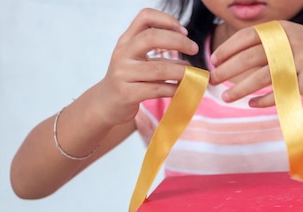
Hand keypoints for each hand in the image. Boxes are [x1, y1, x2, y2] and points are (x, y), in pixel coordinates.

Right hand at [94, 8, 198, 125]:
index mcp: (126, 41)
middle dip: (178, 41)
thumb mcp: (138, 60)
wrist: (107, 104)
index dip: (167, 20)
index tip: (184, 31)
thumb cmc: (129, 80)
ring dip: (181, 71)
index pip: (145, 17)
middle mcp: (122, 53)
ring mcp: (123, 74)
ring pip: (158, 69)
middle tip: (194, 49)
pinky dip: (174, 89)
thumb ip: (158, 55)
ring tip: (194, 75)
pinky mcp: (127, 94)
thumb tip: (189, 58)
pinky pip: (157, 90)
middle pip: (151, 38)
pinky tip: (182, 90)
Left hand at [209, 21, 302, 106]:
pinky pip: (281, 92)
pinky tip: (252, 104)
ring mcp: (300, 61)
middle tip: (213, 81)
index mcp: (280, 29)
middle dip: (228, 70)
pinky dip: (264, 100)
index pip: (247, 37)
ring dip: (241, 88)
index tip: (214, 61)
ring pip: (263, 76)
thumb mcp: (289, 38)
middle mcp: (289, 42)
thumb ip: (265, 44)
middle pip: (251, 58)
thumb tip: (231, 59)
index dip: (228, 49)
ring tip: (227, 97)